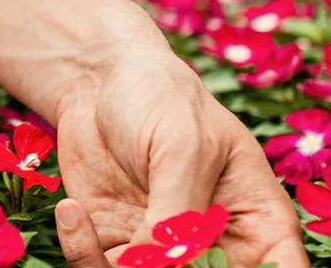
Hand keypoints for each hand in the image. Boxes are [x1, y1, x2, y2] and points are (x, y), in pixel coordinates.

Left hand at [49, 54, 308, 267]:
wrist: (98, 82)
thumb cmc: (159, 97)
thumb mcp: (182, 146)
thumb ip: (180, 211)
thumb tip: (164, 264)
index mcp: (258, 219)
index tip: (209, 264)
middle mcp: (215, 244)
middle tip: (141, 253)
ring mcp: (165, 250)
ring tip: (87, 223)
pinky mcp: (118, 248)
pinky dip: (83, 253)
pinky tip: (72, 212)